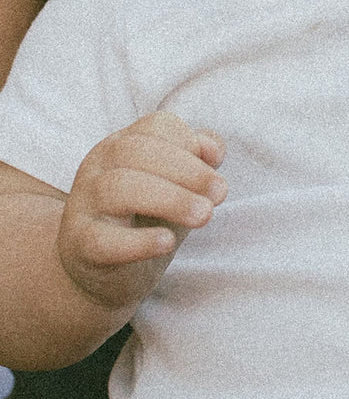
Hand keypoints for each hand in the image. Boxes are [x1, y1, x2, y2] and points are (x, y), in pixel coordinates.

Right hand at [60, 110, 225, 312]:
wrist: (103, 272)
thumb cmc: (145, 217)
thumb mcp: (176, 183)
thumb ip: (196, 157)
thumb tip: (213, 151)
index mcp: (122, 144)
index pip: (155, 126)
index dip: (189, 141)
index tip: (216, 166)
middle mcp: (97, 166)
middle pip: (135, 151)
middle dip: (186, 169)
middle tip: (220, 193)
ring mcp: (83, 204)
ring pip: (118, 188)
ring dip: (170, 199)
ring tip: (204, 215)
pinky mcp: (78, 245)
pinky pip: (102, 239)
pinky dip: (137, 241)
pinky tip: (167, 241)